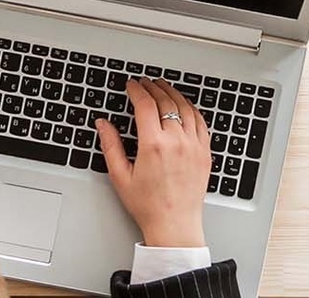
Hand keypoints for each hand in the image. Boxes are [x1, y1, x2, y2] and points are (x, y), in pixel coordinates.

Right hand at [96, 78, 208, 247]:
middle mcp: (176, 142)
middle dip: (153, 87)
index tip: (131, 85)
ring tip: (163, 87)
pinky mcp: (205, 152)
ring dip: (173, 93)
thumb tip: (103, 124)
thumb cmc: (148, 206)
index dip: (136, 90)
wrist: (175, 225)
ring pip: (185, 107)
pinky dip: (191, 108)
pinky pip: (200, 121)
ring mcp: (194, 146)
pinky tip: (184, 105)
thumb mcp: (120, 176)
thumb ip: (111, 145)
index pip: (145, 104)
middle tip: (145, 83)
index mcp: (153, 145)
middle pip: (166, 101)